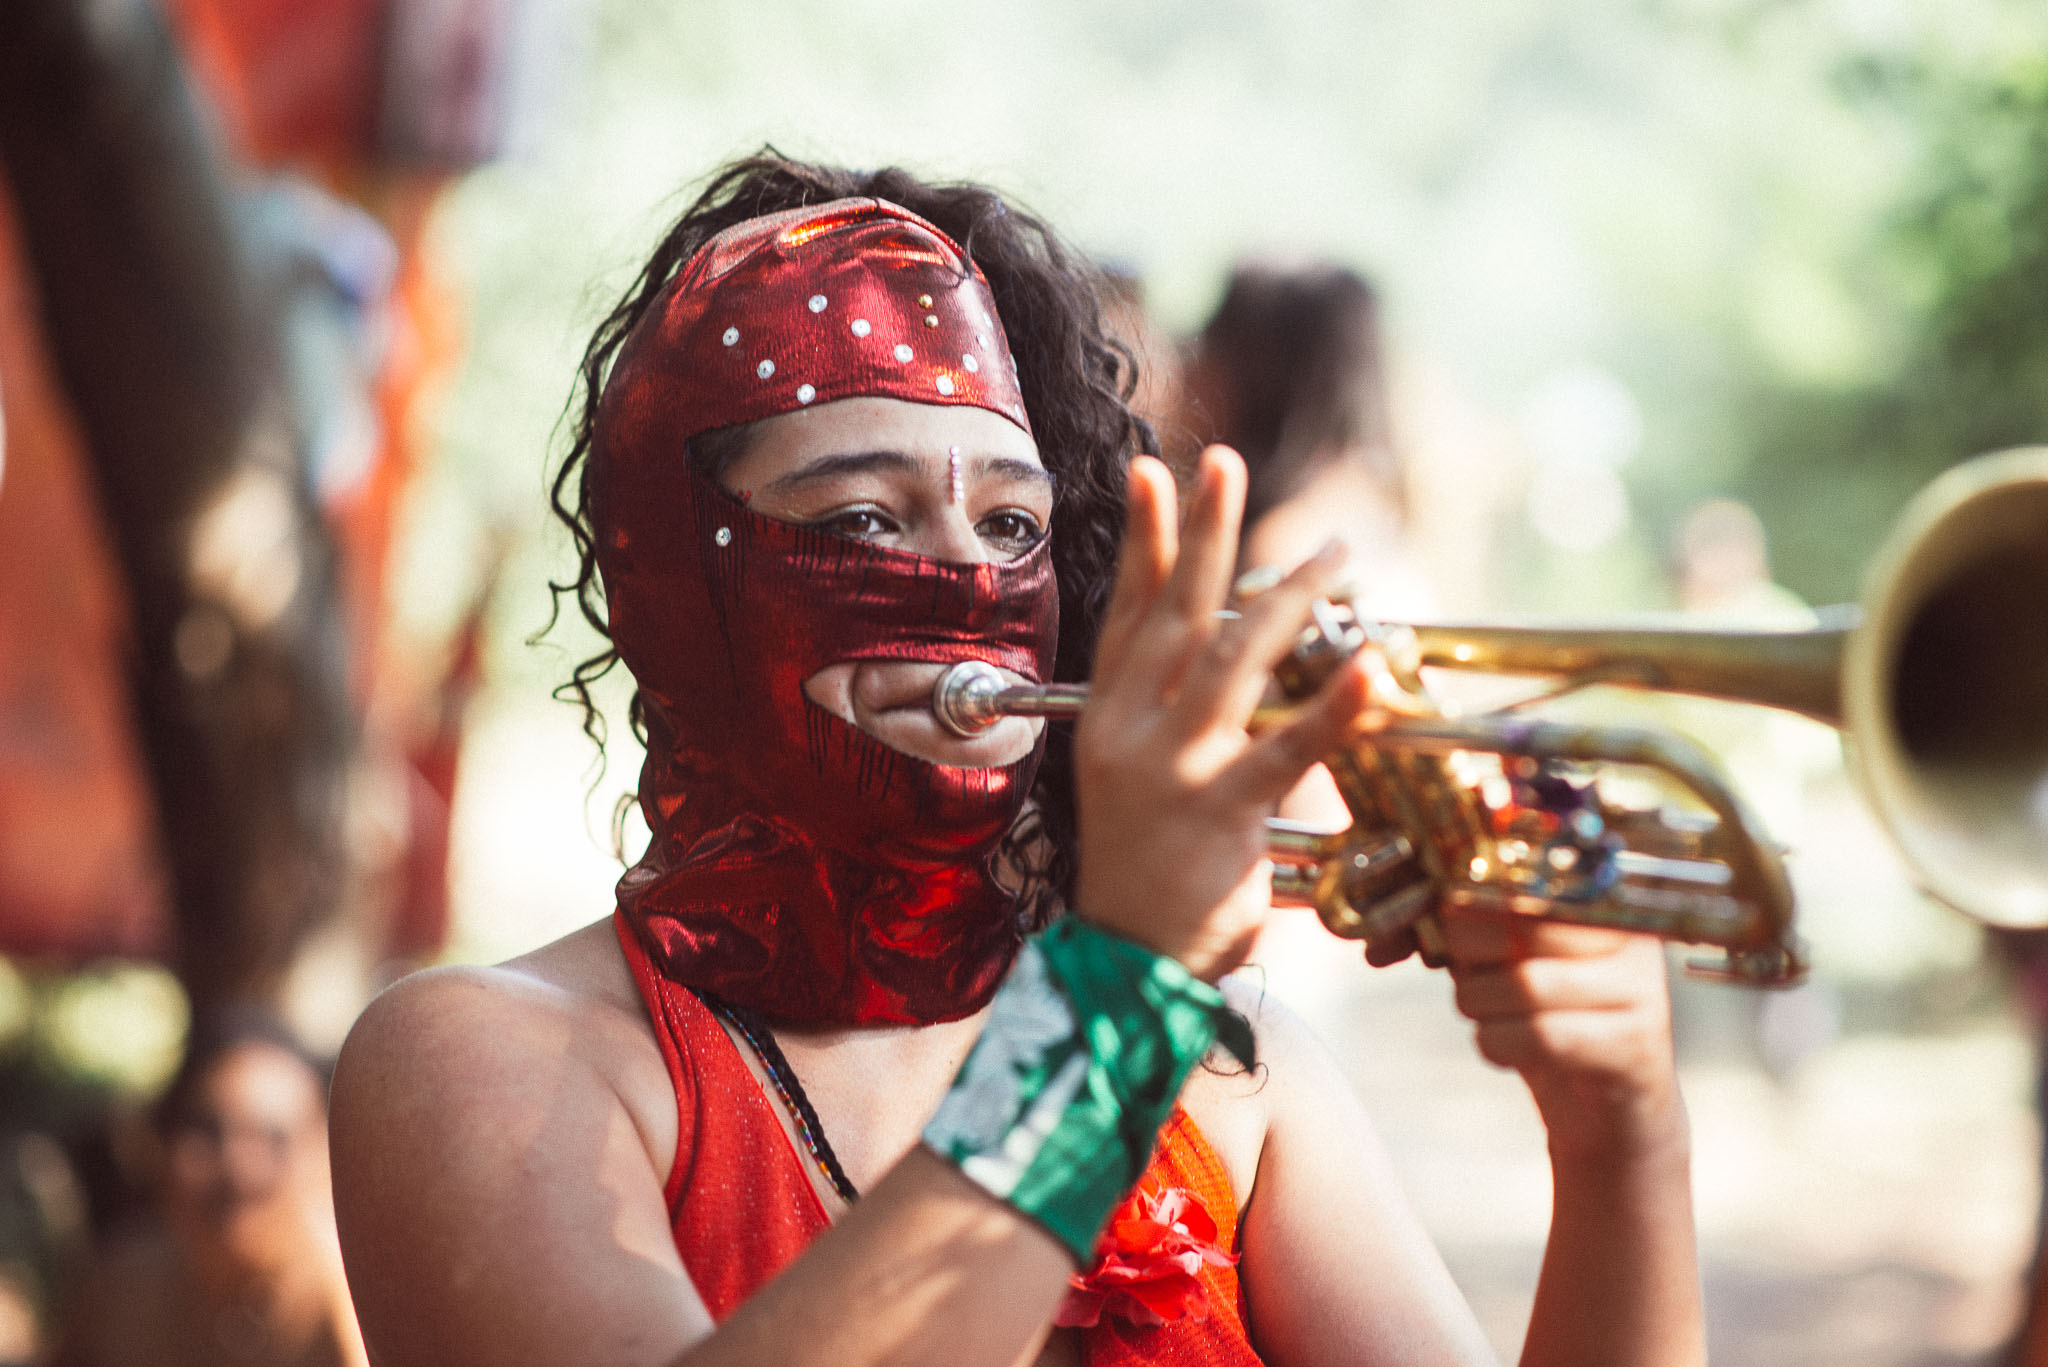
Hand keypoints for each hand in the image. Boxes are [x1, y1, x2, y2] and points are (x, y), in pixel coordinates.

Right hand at [1073, 448, 1369, 980]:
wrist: (1127, 965)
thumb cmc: (1144, 873)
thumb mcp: (1134, 782)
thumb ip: (1173, 719)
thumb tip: (1225, 656)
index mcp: (1108, 720)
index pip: (1128, 612)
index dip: (1144, 541)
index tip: (1152, 472)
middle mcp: (1130, 733)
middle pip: (1174, 614)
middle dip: (1205, 532)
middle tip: (1227, 462)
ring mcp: (1170, 770)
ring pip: (1231, 663)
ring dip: (1287, 600)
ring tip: (1335, 554)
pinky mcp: (1217, 813)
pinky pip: (1285, 750)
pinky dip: (1333, 709)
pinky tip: (1369, 667)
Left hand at [1441, 906, 1686, 1163]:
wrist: (1612, 1118)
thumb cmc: (1551, 1028)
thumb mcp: (1508, 967)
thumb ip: (1473, 932)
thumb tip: (1413, 917)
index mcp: (1602, 903)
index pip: (1521, 881)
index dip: (1467, 911)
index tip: (1448, 941)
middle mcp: (1630, 937)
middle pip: (1521, 924)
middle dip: (1469, 958)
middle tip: (1468, 984)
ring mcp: (1641, 991)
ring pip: (1525, 982)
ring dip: (1481, 1006)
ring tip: (1488, 1020)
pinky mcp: (1636, 1046)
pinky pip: (1543, 1036)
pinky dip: (1500, 1045)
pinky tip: (1506, 1050)